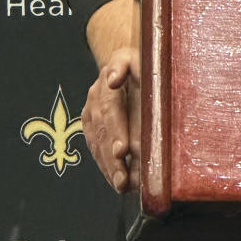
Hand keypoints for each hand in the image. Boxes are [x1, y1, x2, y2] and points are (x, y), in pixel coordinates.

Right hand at [82, 45, 139, 192]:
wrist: (131, 58)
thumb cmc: (147, 60)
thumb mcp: (149, 56)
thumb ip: (134, 66)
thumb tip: (113, 79)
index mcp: (115, 69)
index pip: (111, 104)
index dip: (116, 129)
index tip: (123, 150)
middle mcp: (98, 90)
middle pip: (103, 127)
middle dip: (112, 154)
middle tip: (123, 176)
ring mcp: (92, 106)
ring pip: (97, 139)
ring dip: (109, 164)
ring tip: (122, 184)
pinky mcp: (90, 120)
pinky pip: (95, 144)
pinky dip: (104, 163)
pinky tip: (115, 178)